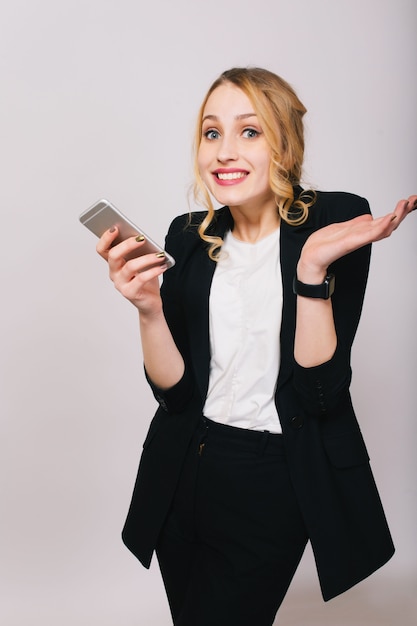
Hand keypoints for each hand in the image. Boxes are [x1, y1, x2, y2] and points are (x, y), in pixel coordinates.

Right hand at [96, 227, 167, 315]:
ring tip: (160, 254)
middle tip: (142, 238)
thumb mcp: (141, 263)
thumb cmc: (145, 280)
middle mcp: (114, 273)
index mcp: (113, 263)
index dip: (106, 238)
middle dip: (127, 244)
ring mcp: (120, 284)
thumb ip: (138, 251)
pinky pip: (141, 279)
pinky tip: (162, 266)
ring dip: (147, 258)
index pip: (102, 249)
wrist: (150, 302)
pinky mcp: (130, 293)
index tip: (116, 227)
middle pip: (113, 255)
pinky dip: (153, 271)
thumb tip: (142, 238)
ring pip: (130, 266)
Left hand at [298, 195, 416, 282]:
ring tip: (405, 206)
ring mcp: (357, 240)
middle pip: (388, 224)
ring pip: (382, 228)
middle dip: (402, 212)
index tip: (411, 201)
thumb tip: (369, 217)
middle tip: (413, 201)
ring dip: (395, 217)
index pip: (384, 220)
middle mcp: (362, 236)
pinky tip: (389, 219)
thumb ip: (356, 224)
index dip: (398, 212)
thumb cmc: (322, 246)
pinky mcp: (349, 243)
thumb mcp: (340, 228)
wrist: (309, 259)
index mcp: (361, 232)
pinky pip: (368, 234)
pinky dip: (380, 227)